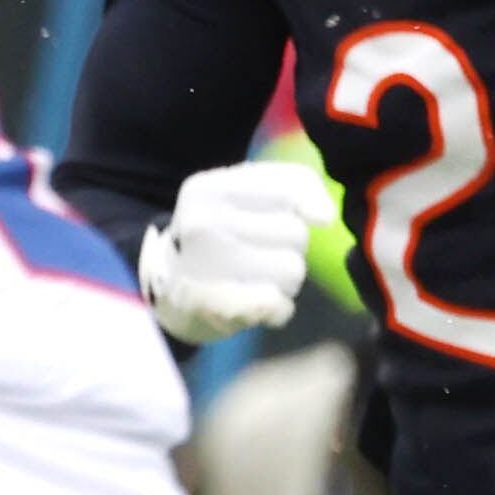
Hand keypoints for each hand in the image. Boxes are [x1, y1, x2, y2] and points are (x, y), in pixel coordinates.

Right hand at [141, 158, 333, 343]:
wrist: (170, 286)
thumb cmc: (221, 232)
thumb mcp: (245, 191)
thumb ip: (294, 184)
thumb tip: (324, 216)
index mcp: (206, 190)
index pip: (290, 188)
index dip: (300, 205)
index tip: (282, 214)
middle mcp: (201, 224)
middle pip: (297, 233)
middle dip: (287, 245)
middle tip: (254, 251)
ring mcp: (205, 268)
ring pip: (294, 270)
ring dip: (284, 279)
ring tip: (251, 276)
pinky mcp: (218, 310)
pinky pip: (280, 304)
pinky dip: (278, 308)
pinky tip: (254, 301)